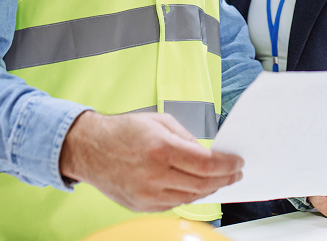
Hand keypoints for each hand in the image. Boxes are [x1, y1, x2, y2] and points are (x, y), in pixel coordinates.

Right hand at [59, 110, 243, 211]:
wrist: (89, 149)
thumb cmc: (122, 131)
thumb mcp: (159, 121)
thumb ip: (187, 137)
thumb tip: (208, 154)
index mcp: (161, 149)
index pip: (206, 163)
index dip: (227, 165)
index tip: (237, 163)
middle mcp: (155, 174)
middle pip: (203, 184)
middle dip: (224, 179)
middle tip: (235, 174)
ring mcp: (148, 194)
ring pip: (191, 197)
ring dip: (209, 189)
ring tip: (219, 180)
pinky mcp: (142, 205)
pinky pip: (174, 203)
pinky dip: (189, 195)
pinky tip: (196, 186)